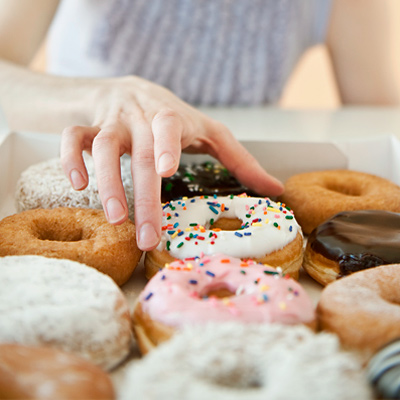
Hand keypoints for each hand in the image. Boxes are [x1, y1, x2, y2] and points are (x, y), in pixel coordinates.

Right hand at [60, 76, 283, 250]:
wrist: (129, 89)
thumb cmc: (174, 118)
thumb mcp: (210, 133)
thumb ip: (240, 160)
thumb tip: (276, 189)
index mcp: (173, 118)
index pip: (169, 125)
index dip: (166, 145)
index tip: (166, 172)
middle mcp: (141, 118)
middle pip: (139, 154)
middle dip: (143, 197)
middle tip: (147, 236)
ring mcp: (113, 121)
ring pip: (103, 146)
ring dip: (107, 182)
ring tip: (115, 218)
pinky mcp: (89, 126)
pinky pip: (72, 137)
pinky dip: (71, 159)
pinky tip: (78, 185)